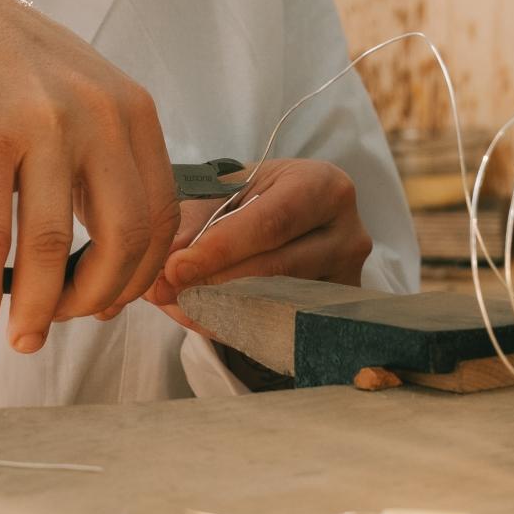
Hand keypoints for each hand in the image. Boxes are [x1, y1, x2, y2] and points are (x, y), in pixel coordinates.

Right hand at [0, 0, 177, 353]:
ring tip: (20, 337)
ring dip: (38, 308)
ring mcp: (41, 126)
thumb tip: (117, 258)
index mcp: (132, 111)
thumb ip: (106, 158)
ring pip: (53, 247)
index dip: (137, 274)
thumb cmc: (0, 66)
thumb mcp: (80, 93)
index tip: (108, 304)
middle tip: (65, 325)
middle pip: (122, 238)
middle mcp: (98, 116)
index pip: (159, 216)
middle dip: (95, 299)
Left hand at [146, 159, 372, 331]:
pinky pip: (283, 327)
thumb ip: (196, 218)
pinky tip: (203, 318)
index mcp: (323, 186)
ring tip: (175, 304)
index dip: (221, 249)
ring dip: (219, 309)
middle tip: (165, 291)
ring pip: (279, 305)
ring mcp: (348, 278)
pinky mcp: (339, 313)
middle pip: (277, 269)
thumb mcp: (229, 190)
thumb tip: (165, 264)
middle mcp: (347, 233)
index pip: (271, 223)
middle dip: (214, 283)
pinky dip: (236, 326)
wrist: (295, 215)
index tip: (176, 268)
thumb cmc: (260, 196)